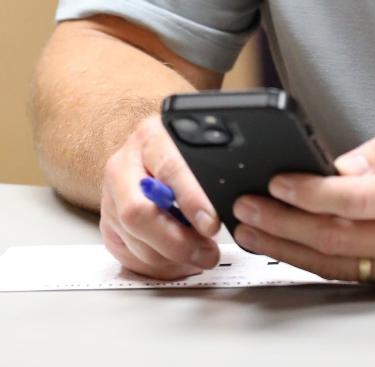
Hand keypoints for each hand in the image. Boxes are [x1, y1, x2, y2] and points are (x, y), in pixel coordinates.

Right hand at [100, 114, 220, 278]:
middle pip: (138, 212)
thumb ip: (212, 167)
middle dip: (176, 241)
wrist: (153, 149)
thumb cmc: (182, 149)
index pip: (169, 169)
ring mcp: (111, 196)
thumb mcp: (200, 145)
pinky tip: (179, 263)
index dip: (191, 200)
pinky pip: (127, 253)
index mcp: (151, 137)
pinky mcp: (108, 223)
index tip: (211, 223)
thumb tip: (238, 198)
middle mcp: (124, 165)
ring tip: (200, 257)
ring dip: (170, 258)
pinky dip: (157, 266)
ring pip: (133, 238)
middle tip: (207, 253)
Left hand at [231, 121, 374, 283]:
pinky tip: (287, 248)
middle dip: (281, 223)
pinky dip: (312, 261)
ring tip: (252, 231)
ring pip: (333, 263)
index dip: (308, 192)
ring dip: (286, 248)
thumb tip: (337, 165)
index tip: (277, 181)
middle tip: (245, 207)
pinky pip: (348, 274)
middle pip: (331, 238)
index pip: (352, 200)